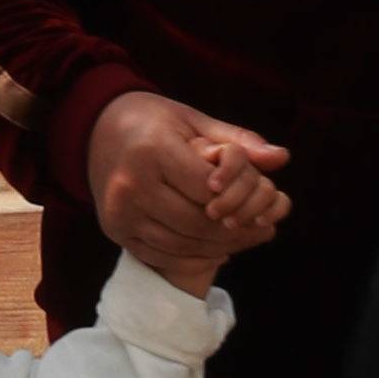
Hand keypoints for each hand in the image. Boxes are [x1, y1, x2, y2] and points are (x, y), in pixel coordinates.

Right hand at [86, 86, 289, 288]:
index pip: (207, 188)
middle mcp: (130, 182)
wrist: (96, 129)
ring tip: (239, 240)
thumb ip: (238, 142)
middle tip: (259, 230)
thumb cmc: (154, 121)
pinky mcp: (114, 229)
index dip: (237, 198)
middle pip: (196, 221)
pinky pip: (160, 254)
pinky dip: (191, 256)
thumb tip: (282, 158)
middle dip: (232, 229)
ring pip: (180, 243)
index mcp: (152, 149)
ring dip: (216, 247)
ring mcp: (119, 210)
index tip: (255, 202)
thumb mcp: (195, 121)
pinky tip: (212, 249)